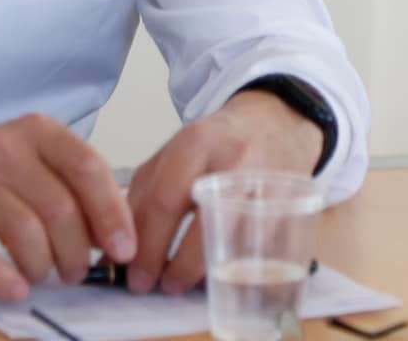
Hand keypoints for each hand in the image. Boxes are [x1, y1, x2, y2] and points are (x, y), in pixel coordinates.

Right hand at [0, 113, 135, 302]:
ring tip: (45, 276)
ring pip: (23, 229)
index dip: (111, 212)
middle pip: (58, 206)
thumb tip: (117, 236)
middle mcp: (5, 149)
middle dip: (77, 250)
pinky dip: (0, 277)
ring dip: (43, 265)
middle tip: (78, 272)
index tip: (124, 249)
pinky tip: (16, 290)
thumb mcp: (35, 162)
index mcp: (39, 132)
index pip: (86, 167)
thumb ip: (74, 188)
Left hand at [124, 90, 325, 295]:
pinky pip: (262, 246)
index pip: (164, 200)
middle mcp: (232, 159)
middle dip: (173, 265)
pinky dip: (237, 267)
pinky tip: (218, 275)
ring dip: (203, 271)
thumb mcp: (175, 152)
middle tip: (156, 286)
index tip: (132, 275)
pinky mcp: (291, 203)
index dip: (146, 245)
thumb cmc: (216, 144)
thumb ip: (145, 193)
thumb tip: (116, 246)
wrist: (276, 121)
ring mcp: (266, 181)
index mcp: (196, 142)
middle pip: (199, 221)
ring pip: (234, 238)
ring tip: (182, 284)